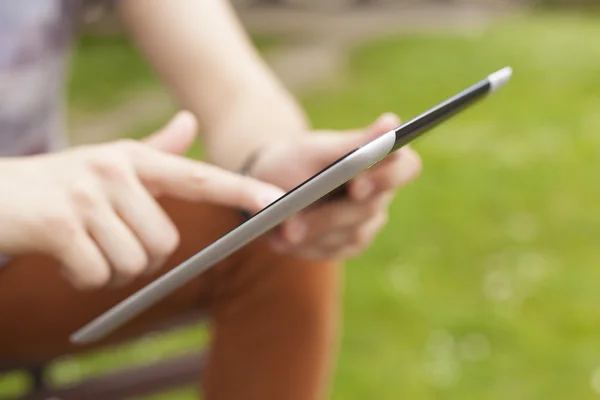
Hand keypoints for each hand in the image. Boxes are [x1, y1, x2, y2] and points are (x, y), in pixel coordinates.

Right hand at [0, 111, 283, 289]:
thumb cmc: (60, 184)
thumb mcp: (109, 161)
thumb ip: (155, 150)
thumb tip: (190, 121)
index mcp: (134, 159)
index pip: (199, 176)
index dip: (239, 190)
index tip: (276, 201)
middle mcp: (115, 170)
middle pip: (165, 244)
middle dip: (138, 257)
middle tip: (106, 240)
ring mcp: (87, 194)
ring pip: (133, 264)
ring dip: (108, 269)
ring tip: (81, 244)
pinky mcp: (59, 223)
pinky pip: (98, 274)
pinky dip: (83, 277)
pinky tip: (63, 255)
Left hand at [248, 113, 421, 259]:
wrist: (271, 184)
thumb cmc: (299, 158)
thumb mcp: (318, 148)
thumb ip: (354, 142)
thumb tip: (392, 123)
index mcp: (384, 161)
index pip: (407, 167)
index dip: (386, 178)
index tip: (355, 185)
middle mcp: (381, 195)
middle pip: (368, 208)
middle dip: (331, 215)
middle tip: (299, 220)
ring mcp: (366, 224)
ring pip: (349, 235)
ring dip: (314, 232)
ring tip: (282, 232)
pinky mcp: (347, 246)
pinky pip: (331, 251)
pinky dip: (305, 245)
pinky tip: (280, 240)